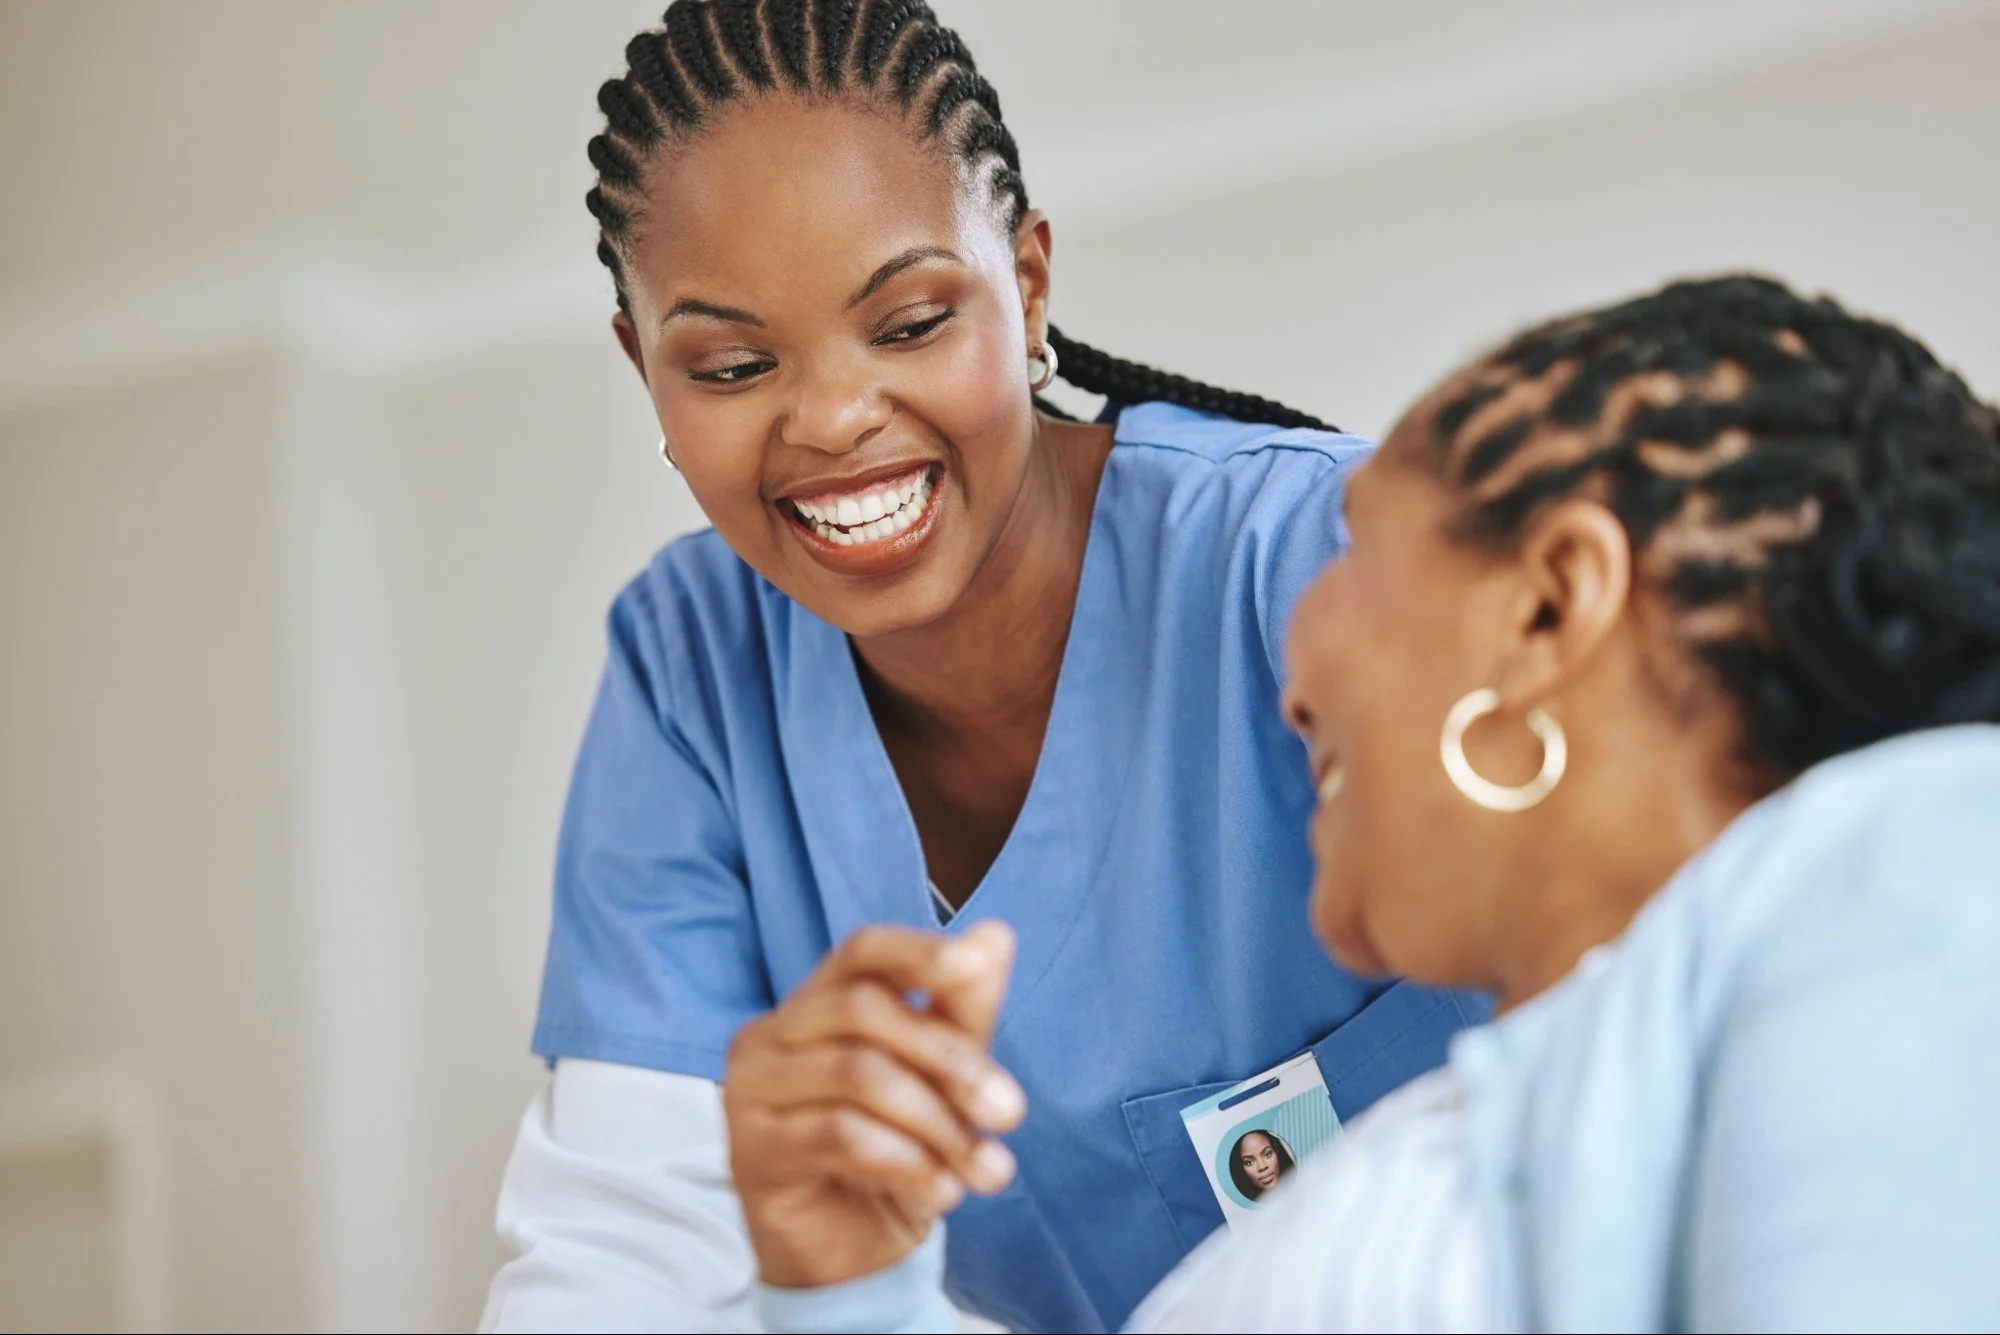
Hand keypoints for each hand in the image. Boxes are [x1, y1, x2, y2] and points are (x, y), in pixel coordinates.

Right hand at [723, 920, 1025, 1289]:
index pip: (862, 950)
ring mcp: (750, 1091)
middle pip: (864, 1011)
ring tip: (984, 1169)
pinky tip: (942, 1191)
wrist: (855, 1256)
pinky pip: (838, 1136)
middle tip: (1010, 1113)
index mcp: (818, 1003)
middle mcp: (771, 1035)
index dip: (919, 951)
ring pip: (857, 1075)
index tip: (976, 967)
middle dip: (951, 1060)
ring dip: (938, 1124)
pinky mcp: (750, 1151)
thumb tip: (996, 936)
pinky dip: (906, 1162)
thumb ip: (962, 1010)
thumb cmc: (897, 1151)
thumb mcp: (944, 1080)